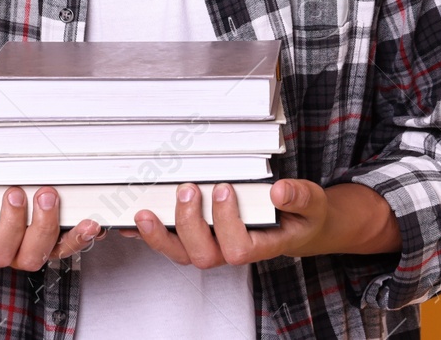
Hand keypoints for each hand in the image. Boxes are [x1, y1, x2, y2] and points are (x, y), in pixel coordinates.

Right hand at [0, 179, 107, 269]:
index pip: (0, 247)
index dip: (10, 224)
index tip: (13, 193)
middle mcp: (9, 253)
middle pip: (32, 255)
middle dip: (43, 226)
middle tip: (46, 193)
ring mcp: (29, 248)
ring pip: (53, 254)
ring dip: (72, 238)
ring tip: (87, 220)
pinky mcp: (45, 239)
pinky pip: (66, 244)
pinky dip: (81, 236)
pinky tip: (94, 223)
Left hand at [120, 180, 399, 266]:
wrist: (297, 225)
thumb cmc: (301, 216)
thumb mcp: (312, 203)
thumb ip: (300, 197)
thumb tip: (280, 191)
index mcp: (261, 245)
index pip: (239, 249)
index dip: (227, 223)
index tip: (225, 189)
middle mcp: (232, 250)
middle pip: (203, 254)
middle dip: (191, 222)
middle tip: (189, 188)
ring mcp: (212, 246)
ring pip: (180, 254)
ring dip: (160, 235)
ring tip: (145, 212)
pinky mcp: (196, 237)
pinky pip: (170, 242)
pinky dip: (148, 233)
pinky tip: (128, 220)